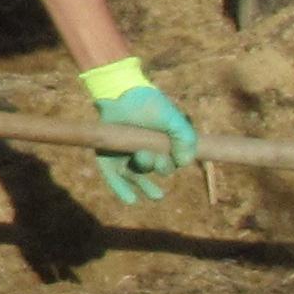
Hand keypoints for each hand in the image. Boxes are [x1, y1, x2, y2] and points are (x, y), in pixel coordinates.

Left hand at [81, 52, 196, 205]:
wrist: (119, 93)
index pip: (170, 163)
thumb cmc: (147, 104)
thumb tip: (185, 162)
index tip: (165, 156)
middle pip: (155, 169)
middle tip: (147, 156)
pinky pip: (114, 178)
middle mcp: (145, 151)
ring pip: (137, 176)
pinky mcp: (107, 157)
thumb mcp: (172, 119)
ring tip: (156, 196)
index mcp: (160, 144)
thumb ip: (184, 138)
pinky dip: (122, 189)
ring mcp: (126, 155)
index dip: (169, 164)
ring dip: (146, 186)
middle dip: (155, 166)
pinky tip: (131, 200)